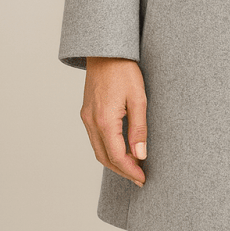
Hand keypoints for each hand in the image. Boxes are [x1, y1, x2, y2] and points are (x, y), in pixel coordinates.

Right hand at [80, 57, 147, 186]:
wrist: (105, 51)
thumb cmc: (124, 70)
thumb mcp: (138, 98)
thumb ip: (139, 129)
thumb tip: (140, 154)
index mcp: (104, 120)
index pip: (117, 156)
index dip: (130, 170)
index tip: (142, 179)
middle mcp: (91, 122)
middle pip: (104, 157)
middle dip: (122, 171)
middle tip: (139, 178)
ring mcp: (86, 117)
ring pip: (98, 150)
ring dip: (114, 162)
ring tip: (132, 167)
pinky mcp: (86, 113)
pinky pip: (95, 139)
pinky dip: (107, 149)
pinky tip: (120, 149)